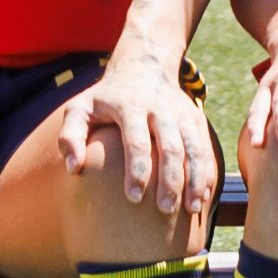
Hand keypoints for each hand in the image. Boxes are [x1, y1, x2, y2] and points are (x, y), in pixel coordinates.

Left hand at [65, 57, 219, 231]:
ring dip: (195, 179)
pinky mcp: (196, 119)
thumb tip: (74, 168)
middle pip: (170, 147)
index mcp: (130, 106)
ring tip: (192, 208)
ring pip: (194, 148)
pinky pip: (205, 148)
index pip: (137, 141)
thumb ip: (70, 136)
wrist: (143, 67)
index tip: (133, 199)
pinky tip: (204, 196)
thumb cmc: (104, 99)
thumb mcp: (80, 108)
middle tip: (165, 209)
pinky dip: (207, 172)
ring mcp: (182, 113)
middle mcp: (160, 108)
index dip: (137, 170)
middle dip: (170, 180)